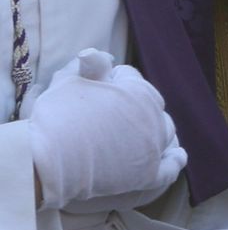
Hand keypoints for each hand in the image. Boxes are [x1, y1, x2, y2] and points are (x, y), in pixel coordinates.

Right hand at [28, 50, 185, 210]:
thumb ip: (90, 64)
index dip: (110, 80)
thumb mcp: (68, 80)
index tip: (95, 91)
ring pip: (164, 132)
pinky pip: (170, 167)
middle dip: (134, 104)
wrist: (48, 159)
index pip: (128, 76)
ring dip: (154, 128)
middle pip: (150, 103)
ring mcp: (154, 147)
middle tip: (108, 114)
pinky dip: (174, 160)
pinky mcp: (149, 174)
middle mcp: (154, 116)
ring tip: (137, 133)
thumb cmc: (56, 115)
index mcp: (139, 90)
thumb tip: (106, 55)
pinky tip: (178, 156)